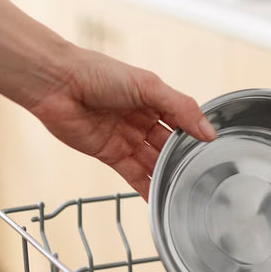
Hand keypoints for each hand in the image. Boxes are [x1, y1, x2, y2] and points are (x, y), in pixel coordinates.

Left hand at [30, 47, 215, 199]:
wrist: (57, 84)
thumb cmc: (99, 73)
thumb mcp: (149, 86)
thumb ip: (181, 108)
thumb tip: (208, 132)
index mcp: (154, 99)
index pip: (182, 120)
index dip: (195, 135)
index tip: (213, 151)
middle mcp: (142, 118)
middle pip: (168, 144)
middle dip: (182, 158)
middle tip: (199, 175)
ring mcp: (126, 137)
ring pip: (152, 161)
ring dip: (166, 175)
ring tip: (184, 190)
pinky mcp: (109, 154)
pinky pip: (132, 173)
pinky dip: (145, 187)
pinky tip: (159, 198)